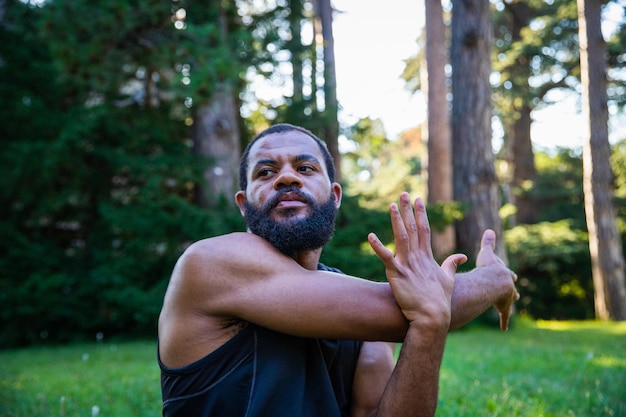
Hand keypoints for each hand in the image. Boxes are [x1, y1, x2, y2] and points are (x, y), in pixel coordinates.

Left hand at [368, 193, 466, 328]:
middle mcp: (418, 258)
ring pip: (401, 238)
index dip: (420, 214)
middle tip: (403, 194)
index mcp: (428, 257)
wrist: (432, 317)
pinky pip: (386, 258)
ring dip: (396, 221)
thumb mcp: (448, 280)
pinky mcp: (397, 274)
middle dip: (408, 210)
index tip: (418, 199)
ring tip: (392, 206)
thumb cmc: (440, 301)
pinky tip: (370, 236)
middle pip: (413, 229)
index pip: (424, 230)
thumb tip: (462, 256)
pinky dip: (378, 247)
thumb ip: (451, 265)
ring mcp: (407, 265)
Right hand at [476, 229, 519, 330]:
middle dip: (511, 290)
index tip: (509, 276)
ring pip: (509, 302)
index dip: (507, 275)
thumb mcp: (487, 253)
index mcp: (505, 275)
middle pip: (512, 289)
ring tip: (507, 308)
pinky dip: (504, 322)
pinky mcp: (504, 308)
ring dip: (508, 305)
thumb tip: (489, 229)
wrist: (494, 281)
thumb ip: (488, 243)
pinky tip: (504, 329)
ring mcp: (507, 298)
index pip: (508, 275)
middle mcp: (509, 287)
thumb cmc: (488, 268)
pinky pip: (504, 316)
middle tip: (513, 293)